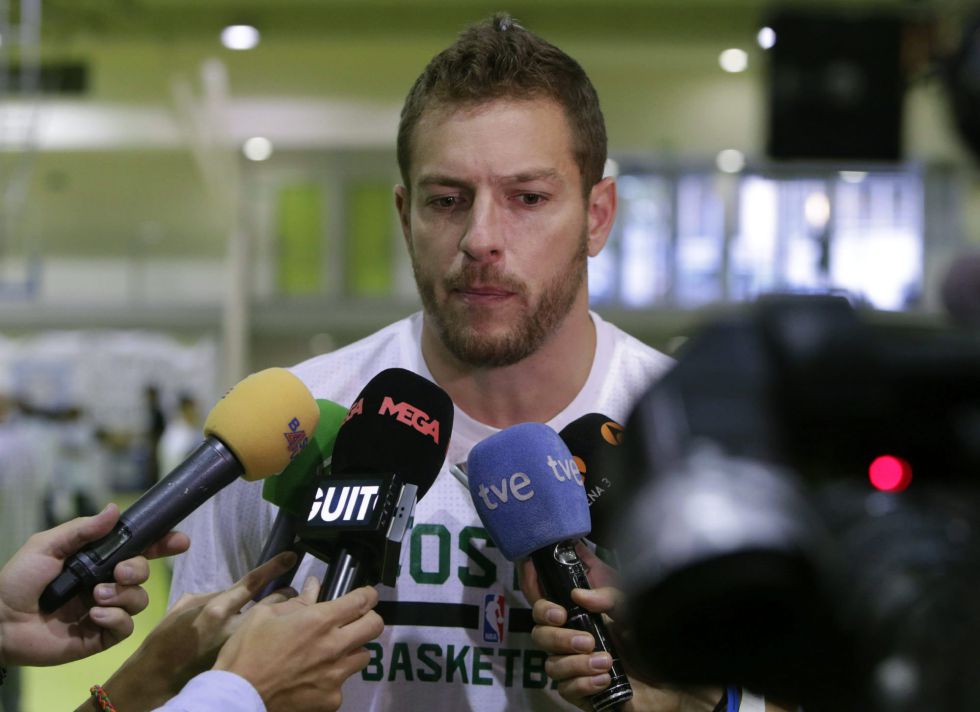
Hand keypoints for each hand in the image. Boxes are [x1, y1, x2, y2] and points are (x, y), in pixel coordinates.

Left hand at [0, 503, 189, 666]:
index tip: (179, 541)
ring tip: (96, 597)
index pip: (138, 549)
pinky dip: (116, 618)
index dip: (162, 543)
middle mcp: (106, 583)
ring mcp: (105, 610)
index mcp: (97, 560)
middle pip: (144, 574)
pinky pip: (126, 626)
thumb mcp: (47, 546)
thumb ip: (83, 529)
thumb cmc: (19, 580)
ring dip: (123, 596)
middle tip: (119, 573)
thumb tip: (115, 509)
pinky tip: (94, 615)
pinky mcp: (101, 636)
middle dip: (138, 571)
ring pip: (139, 600)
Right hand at [97, 550, 299, 711]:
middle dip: (291, 595)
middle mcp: (234, 629)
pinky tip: (281, 639)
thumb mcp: (185, 607)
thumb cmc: (167, 640)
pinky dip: (278, 639)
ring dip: (289, 616)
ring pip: (280, 626)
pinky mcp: (244, 665)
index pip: (253, 582)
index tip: (292, 556)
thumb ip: (214, 595)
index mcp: (217, 609)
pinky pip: (270, 645)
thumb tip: (235, 591)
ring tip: (293, 613)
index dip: (275, 566)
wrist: (156, 680)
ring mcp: (243, 650)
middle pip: (276, 604)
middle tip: (295, 591)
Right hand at [214, 579, 383, 711]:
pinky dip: (333, 679)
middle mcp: (335, 646)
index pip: (362, 600)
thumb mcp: (264, 614)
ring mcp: (336, 676)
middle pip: (375, 626)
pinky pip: (343, 684)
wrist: (236, 696)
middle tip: (354, 621)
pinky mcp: (332, 700)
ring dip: (353, 650)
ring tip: (332, 652)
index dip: (368, 594)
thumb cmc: (246, 650)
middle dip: (368, 619)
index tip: (366, 595)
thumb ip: (296, 601)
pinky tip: (314, 679)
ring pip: (364, 656)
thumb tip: (314, 586)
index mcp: (320, 620)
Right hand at [522, 545, 722, 711]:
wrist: (678, 682)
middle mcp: (576, 643)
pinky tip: (605, 679)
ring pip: (551, 665)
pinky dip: (582, 683)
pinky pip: (566, 690)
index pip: (547, 612)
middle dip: (558, 637)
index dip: (544, 609)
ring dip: (574, 663)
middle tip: (588, 641)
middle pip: (541, 637)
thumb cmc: (657, 642)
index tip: (560, 613)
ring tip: (606, 662)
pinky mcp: (586, 695)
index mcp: (584, 619)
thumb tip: (577, 595)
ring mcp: (579, 670)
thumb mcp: (635, 611)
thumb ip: (609, 598)